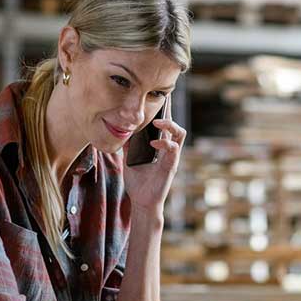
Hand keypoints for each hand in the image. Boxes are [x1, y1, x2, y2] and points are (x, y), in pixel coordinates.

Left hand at [122, 99, 184, 218]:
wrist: (142, 202)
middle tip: (160, 105)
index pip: (166, 126)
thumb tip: (120, 131)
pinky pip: (173, 150)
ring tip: (157, 122)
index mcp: (161, 148)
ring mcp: (172, 158)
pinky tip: (153, 143)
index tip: (161, 99)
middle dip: (169, 113)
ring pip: (180, 134)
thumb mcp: (129, 159)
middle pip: (175, 126)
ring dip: (170, 125)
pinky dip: (164, 143)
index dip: (165, 112)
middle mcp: (169, 151)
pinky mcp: (171, 166)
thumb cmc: (138, 183)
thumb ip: (128, 146)